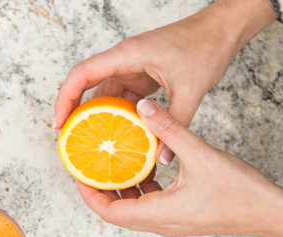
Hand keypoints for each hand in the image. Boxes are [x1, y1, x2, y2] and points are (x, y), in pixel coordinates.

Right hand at [54, 0, 277, 164]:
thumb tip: (163, 159)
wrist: (222, 31)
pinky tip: (120, 137)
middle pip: (87, 86)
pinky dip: (120, 117)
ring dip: (99, 118)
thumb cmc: (205, 47)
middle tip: (70, 141)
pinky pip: (123, 98)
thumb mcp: (190, 89)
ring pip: (106, 95)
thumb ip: (175, 125)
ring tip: (92, 145)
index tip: (59, 124)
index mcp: (127, 55)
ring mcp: (132, 68)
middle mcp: (124, 60)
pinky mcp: (142, 76)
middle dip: (76, 113)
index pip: (82, 74)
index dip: (65, 99)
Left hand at [78, 100, 282, 236]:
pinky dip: (142, 188)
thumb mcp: (200, 154)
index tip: (78, 174)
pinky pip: (151, 205)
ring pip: (134, 209)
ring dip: (122, 188)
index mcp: (159, 215)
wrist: (269, 213)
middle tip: (91, 164)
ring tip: (114, 162)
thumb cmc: (239, 191)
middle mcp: (161, 223)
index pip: (110, 212)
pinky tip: (146, 165)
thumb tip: (142, 107)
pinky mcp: (181, 217)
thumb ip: (169, 129)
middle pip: (118, 211)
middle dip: (101, 189)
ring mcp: (171, 222)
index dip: (90, 195)